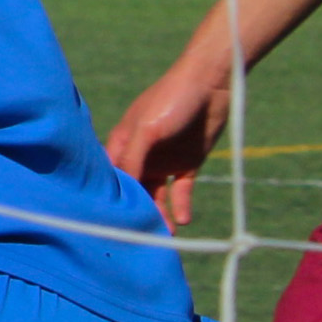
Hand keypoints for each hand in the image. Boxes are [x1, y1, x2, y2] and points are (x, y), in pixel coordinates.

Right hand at [105, 65, 231, 229]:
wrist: (212, 84)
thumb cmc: (171, 98)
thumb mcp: (147, 128)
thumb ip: (133, 158)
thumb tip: (124, 191)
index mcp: (123, 143)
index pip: (112, 176)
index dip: (110, 197)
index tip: (110, 222)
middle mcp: (141, 154)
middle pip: (135, 189)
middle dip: (136, 211)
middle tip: (138, 237)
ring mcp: (164, 160)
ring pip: (157, 194)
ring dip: (159, 213)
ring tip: (166, 235)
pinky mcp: (188, 163)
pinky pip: (181, 190)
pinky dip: (181, 204)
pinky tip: (183, 219)